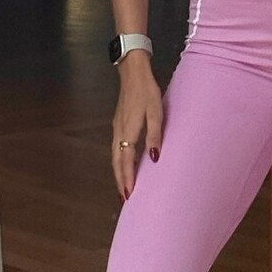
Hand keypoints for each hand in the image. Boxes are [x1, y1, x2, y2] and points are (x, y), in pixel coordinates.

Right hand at [111, 55, 163, 200]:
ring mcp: (116, 127)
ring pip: (114, 156)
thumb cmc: (147, 91)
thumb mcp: (156, 112)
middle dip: (120, 181)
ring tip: (123, 187)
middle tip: (124, 198)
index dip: (127, 178)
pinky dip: (118, 161)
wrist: (133, 72)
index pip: (126, 161)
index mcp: (128, 131)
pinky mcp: (118, 123)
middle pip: (117, 162)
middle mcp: (119, 132)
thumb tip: (154, 158)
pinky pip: (116, 148)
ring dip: (118, 173)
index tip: (129, 195)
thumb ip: (155, 135)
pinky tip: (123, 164)